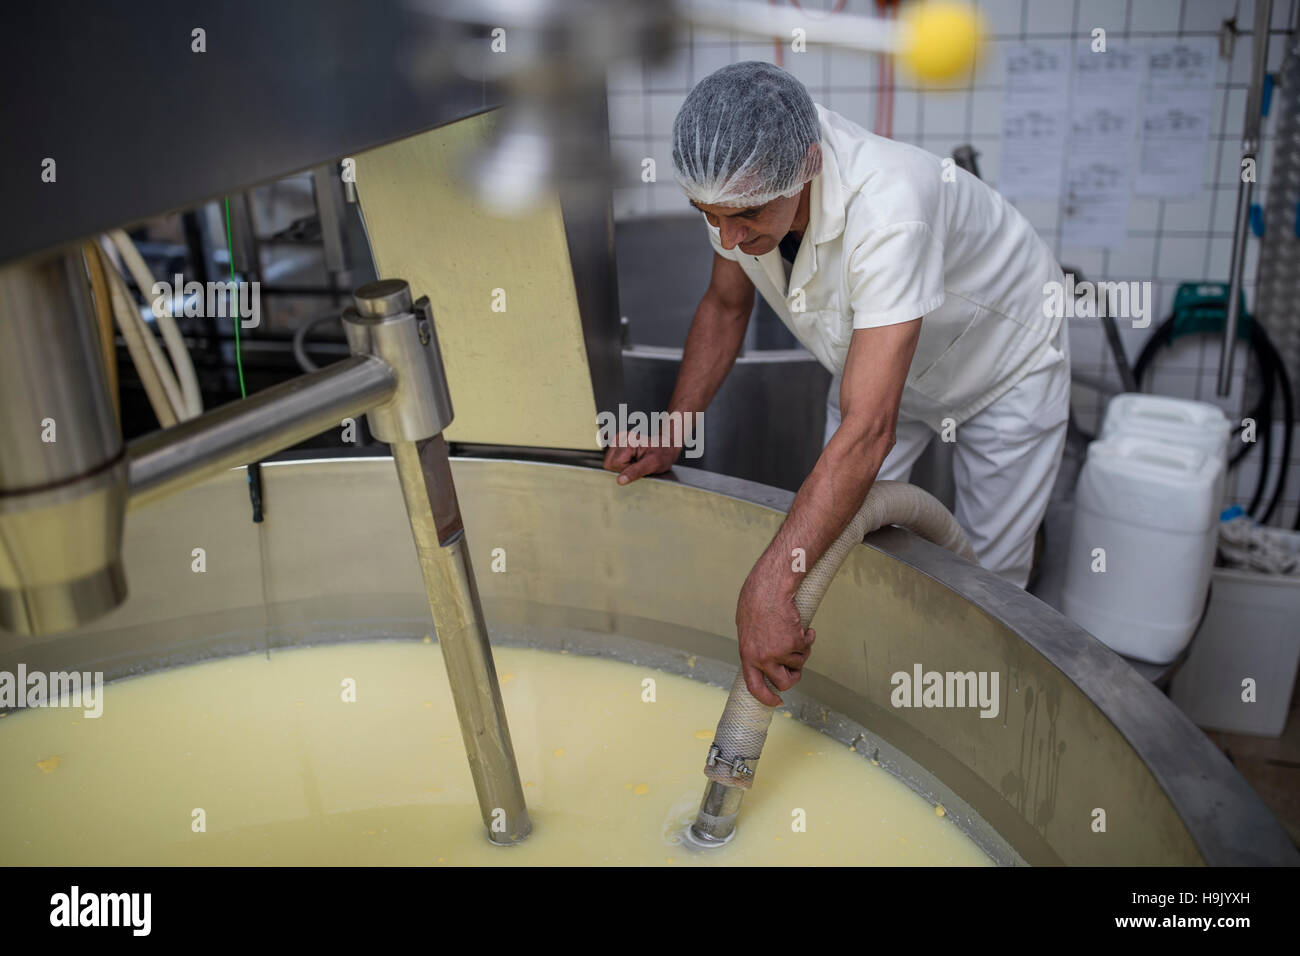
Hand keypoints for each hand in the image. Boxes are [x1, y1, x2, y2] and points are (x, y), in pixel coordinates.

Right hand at [602, 430, 680, 483]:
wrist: (667, 446)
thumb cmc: (662, 454)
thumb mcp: (652, 464)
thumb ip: (635, 472)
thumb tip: (620, 480)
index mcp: (627, 441)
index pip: (613, 464)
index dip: (624, 470)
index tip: (637, 466)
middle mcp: (620, 438)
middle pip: (609, 462)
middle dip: (622, 468)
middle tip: (637, 464)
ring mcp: (618, 440)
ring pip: (610, 462)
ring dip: (622, 465)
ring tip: (636, 461)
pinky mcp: (618, 443)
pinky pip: (613, 459)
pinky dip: (622, 462)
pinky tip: (632, 459)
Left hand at [735, 562, 814, 706]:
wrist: (770, 588)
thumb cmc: (757, 602)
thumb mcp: (747, 630)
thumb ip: (754, 648)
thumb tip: (762, 662)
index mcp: (747, 655)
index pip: (755, 687)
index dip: (766, 698)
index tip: (777, 701)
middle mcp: (762, 658)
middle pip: (784, 682)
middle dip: (794, 676)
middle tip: (796, 666)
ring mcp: (779, 652)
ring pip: (799, 663)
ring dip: (801, 650)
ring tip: (794, 633)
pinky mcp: (794, 642)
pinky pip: (806, 647)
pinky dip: (808, 637)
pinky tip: (804, 627)